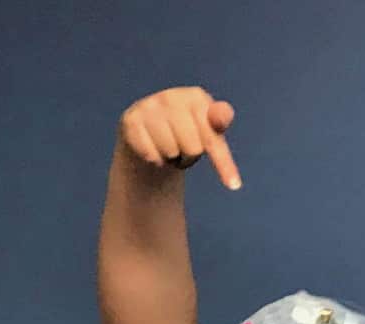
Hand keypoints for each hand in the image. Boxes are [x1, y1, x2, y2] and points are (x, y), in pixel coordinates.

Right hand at [117, 87, 240, 189]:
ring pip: (171, 152)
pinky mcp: (131, 120)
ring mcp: (149, 106)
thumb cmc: (187, 133)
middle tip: (182, 148)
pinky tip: (153, 147)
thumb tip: (225, 113)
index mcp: (197, 97)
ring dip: (171, 157)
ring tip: (168, 146)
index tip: (233, 186)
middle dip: (190, 156)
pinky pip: (152, 154)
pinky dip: (155, 159)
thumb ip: (219, 122)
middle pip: (193, 148)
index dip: (223, 163)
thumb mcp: (208, 131)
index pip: (212, 136)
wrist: (149, 134)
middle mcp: (171, 97)